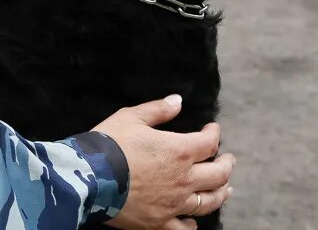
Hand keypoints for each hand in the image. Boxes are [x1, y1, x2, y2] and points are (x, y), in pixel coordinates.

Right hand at [96, 95, 233, 229]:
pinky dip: (192, 224)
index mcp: (178, 151)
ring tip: (226, 189)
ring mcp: (174, 204)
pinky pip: (184, 228)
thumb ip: (157, 110)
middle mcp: (183, 179)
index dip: (214, 134)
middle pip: (218, 175)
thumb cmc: (109, 143)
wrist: (89, 176)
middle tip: (228, 159)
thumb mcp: (130, 117)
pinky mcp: (159, 222)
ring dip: (221, 194)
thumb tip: (177, 101)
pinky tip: (194, 220)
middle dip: (226, 164)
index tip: (213, 129)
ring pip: (209, 202)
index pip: (209, 143)